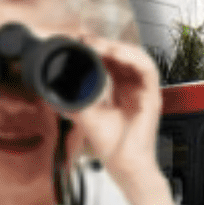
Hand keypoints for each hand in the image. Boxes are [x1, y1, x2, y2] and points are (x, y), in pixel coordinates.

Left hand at [73, 36, 166, 199]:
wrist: (124, 165)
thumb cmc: (111, 146)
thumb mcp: (85, 115)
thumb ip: (72, 101)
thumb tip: (51, 91)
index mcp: (121, 92)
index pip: (112, 62)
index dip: (98, 49)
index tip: (80, 42)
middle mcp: (134, 90)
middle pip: (125, 56)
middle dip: (106, 44)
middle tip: (86, 39)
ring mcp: (145, 93)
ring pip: (138, 57)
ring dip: (119, 47)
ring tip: (99, 45)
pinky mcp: (153, 97)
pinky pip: (148, 70)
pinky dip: (133, 58)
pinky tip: (116, 54)